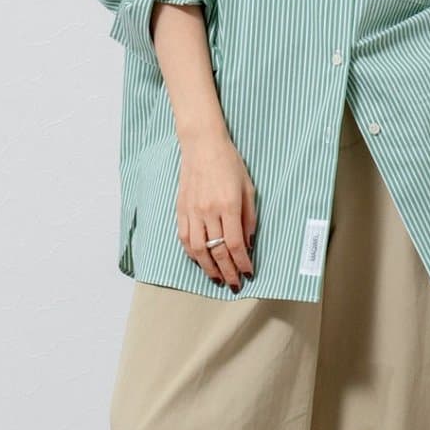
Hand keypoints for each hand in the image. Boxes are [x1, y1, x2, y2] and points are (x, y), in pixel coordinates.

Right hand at [176, 134, 256, 289]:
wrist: (202, 146)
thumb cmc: (229, 164)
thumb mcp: (248, 188)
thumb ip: (249, 217)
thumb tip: (248, 243)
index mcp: (228, 205)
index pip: (235, 244)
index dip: (242, 263)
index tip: (248, 273)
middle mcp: (208, 211)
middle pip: (217, 251)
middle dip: (227, 272)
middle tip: (234, 284)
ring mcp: (192, 211)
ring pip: (198, 249)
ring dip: (208, 268)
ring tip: (217, 278)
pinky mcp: (181, 209)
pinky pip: (185, 238)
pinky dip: (192, 253)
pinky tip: (200, 260)